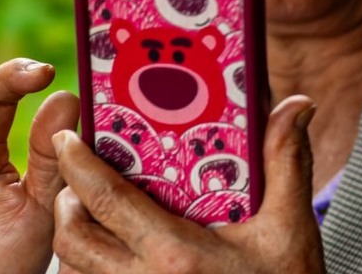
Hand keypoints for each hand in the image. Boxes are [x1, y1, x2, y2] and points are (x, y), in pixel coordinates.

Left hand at [51, 95, 324, 273]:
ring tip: (90, 213)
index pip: (106, 201)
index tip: (66, 138)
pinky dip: (88, 270)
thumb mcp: (291, 227)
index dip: (77, 165)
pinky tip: (111, 253)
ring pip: (74, 271)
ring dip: (74, 238)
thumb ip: (286, 162)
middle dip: (65, 202)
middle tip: (78, 178)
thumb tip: (296, 104)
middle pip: (73, 238)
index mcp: (176, 255)